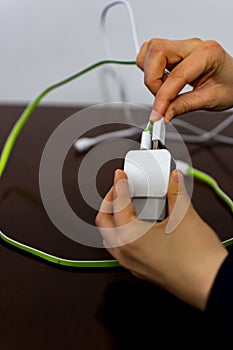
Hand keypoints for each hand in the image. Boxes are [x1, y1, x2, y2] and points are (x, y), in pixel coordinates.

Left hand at [95, 169, 227, 310]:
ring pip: (110, 238)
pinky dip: (122, 234)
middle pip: (104, 222)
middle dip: (109, 202)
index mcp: (130, 237)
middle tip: (118, 189)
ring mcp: (132, 264)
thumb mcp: (185, 216)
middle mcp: (126, 253)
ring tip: (126, 206)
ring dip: (113, 220)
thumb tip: (173, 180)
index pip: (117, 204)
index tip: (120, 176)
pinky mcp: (141, 270)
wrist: (212, 285)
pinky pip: (121, 250)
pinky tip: (138, 227)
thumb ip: (175, 192)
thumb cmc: (197, 260)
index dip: (118, 185)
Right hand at [136, 38, 232, 121]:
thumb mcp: (211, 100)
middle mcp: (192, 46)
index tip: (157, 114)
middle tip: (160, 100)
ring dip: (149, 73)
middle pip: (157, 52)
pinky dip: (149, 69)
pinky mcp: (174, 52)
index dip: (162, 97)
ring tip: (162, 90)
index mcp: (207, 54)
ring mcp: (181, 47)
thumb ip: (184, 106)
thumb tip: (164, 113)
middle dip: (152, 79)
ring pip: (151, 50)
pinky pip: (152, 53)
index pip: (176, 75)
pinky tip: (161, 82)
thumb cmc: (230, 85)